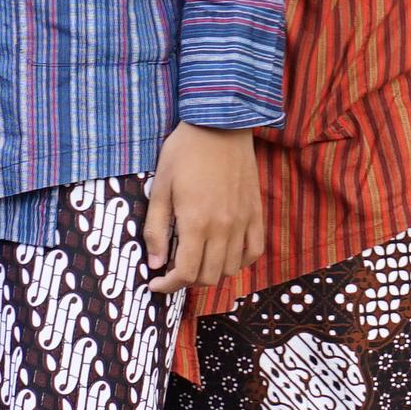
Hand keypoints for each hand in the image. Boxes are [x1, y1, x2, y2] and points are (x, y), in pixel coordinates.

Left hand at [142, 123, 266, 290]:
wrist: (220, 123)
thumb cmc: (184, 152)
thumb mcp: (161, 188)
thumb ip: (156, 228)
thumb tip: (155, 264)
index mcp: (196, 223)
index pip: (186, 273)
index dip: (168, 286)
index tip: (156, 283)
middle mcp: (223, 227)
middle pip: (209, 276)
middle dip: (187, 281)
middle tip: (173, 270)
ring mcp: (242, 221)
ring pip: (231, 268)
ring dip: (212, 273)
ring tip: (197, 261)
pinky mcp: (255, 212)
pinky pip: (254, 250)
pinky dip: (240, 261)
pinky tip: (226, 255)